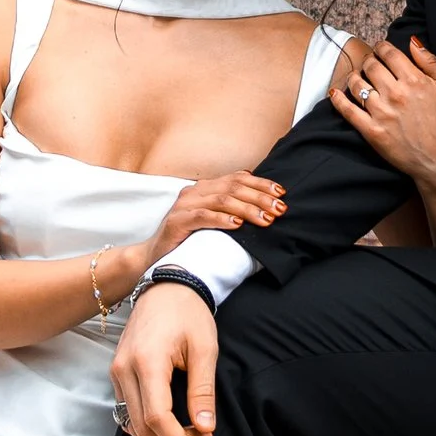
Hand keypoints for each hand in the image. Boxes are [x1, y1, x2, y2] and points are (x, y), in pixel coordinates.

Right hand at [107, 280, 219, 435]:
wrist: (167, 286)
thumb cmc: (189, 313)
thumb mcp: (205, 350)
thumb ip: (203, 391)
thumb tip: (205, 428)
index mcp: (148, 361)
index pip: (157, 417)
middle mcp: (125, 368)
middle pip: (141, 425)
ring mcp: (116, 370)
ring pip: (131, 421)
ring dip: (159, 434)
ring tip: (190, 430)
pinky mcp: (117, 371)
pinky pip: (127, 408)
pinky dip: (148, 421)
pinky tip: (172, 418)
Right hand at [150, 169, 286, 255]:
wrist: (155, 257)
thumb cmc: (188, 240)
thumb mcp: (212, 220)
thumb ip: (231, 210)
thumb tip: (264, 207)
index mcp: (204, 188)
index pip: (238, 178)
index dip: (261, 184)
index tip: (281, 193)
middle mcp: (194, 192)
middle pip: (233, 188)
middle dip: (260, 197)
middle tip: (279, 208)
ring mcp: (184, 205)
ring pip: (222, 200)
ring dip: (247, 209)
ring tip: (265, 219)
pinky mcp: (177, 221)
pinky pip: (203, 216)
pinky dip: (222, 219)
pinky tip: (238, 225)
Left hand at [330, 35, 435, 191]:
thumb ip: (431, 61)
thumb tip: (412, 41)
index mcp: (414, 79)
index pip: (388, 53)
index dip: (382, 47)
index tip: (381, 49)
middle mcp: (394, 93)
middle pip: (371, 66)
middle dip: (369, 60)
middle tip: (371, 63)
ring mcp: (381, 113)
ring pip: (357, 84)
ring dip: (355, 76)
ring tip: (357, 77)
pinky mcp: (372, 131)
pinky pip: (348, 111)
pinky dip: (338, 100)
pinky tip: (335, 93)